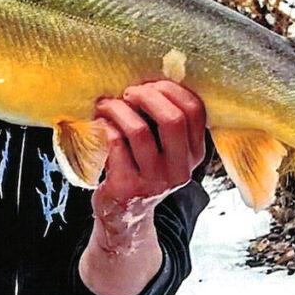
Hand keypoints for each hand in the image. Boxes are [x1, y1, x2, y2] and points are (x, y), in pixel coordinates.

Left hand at [81, 80, 206, 294]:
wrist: (124, 216)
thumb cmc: (142, 170)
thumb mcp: (166, 151)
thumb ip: (168, 123)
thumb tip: (153, 79)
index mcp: (195, 155)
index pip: (195, 111)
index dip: (171, 90)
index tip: (150, 86)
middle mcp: (180, 170)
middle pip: (172, 119)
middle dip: (146, 95)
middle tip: (128, 93)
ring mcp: (155, 181)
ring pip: (138, 129)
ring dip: (117, 109)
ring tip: (106, 105)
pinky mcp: (127, 187)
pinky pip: (114, 143)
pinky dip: (104, 126)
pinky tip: (99, 125)